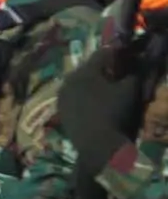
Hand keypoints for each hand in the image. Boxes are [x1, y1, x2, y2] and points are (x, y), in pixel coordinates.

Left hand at [54, 49, 150, 181]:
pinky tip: (96, 101)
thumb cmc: (114, 113)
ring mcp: (61, 96)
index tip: (128, 56)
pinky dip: (84, 95)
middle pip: (89, 67)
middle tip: (118, 72)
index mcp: (84, 71)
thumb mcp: (130, 89)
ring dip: (93, 82)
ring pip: (80, 81)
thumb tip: (139, 61)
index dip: (117, 53)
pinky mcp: (60, 109)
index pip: (102, 53)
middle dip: (103, 68)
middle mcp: (68, 80)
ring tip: (107, 88)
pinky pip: (74, 95)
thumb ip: (134, 71)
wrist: (97, 145)